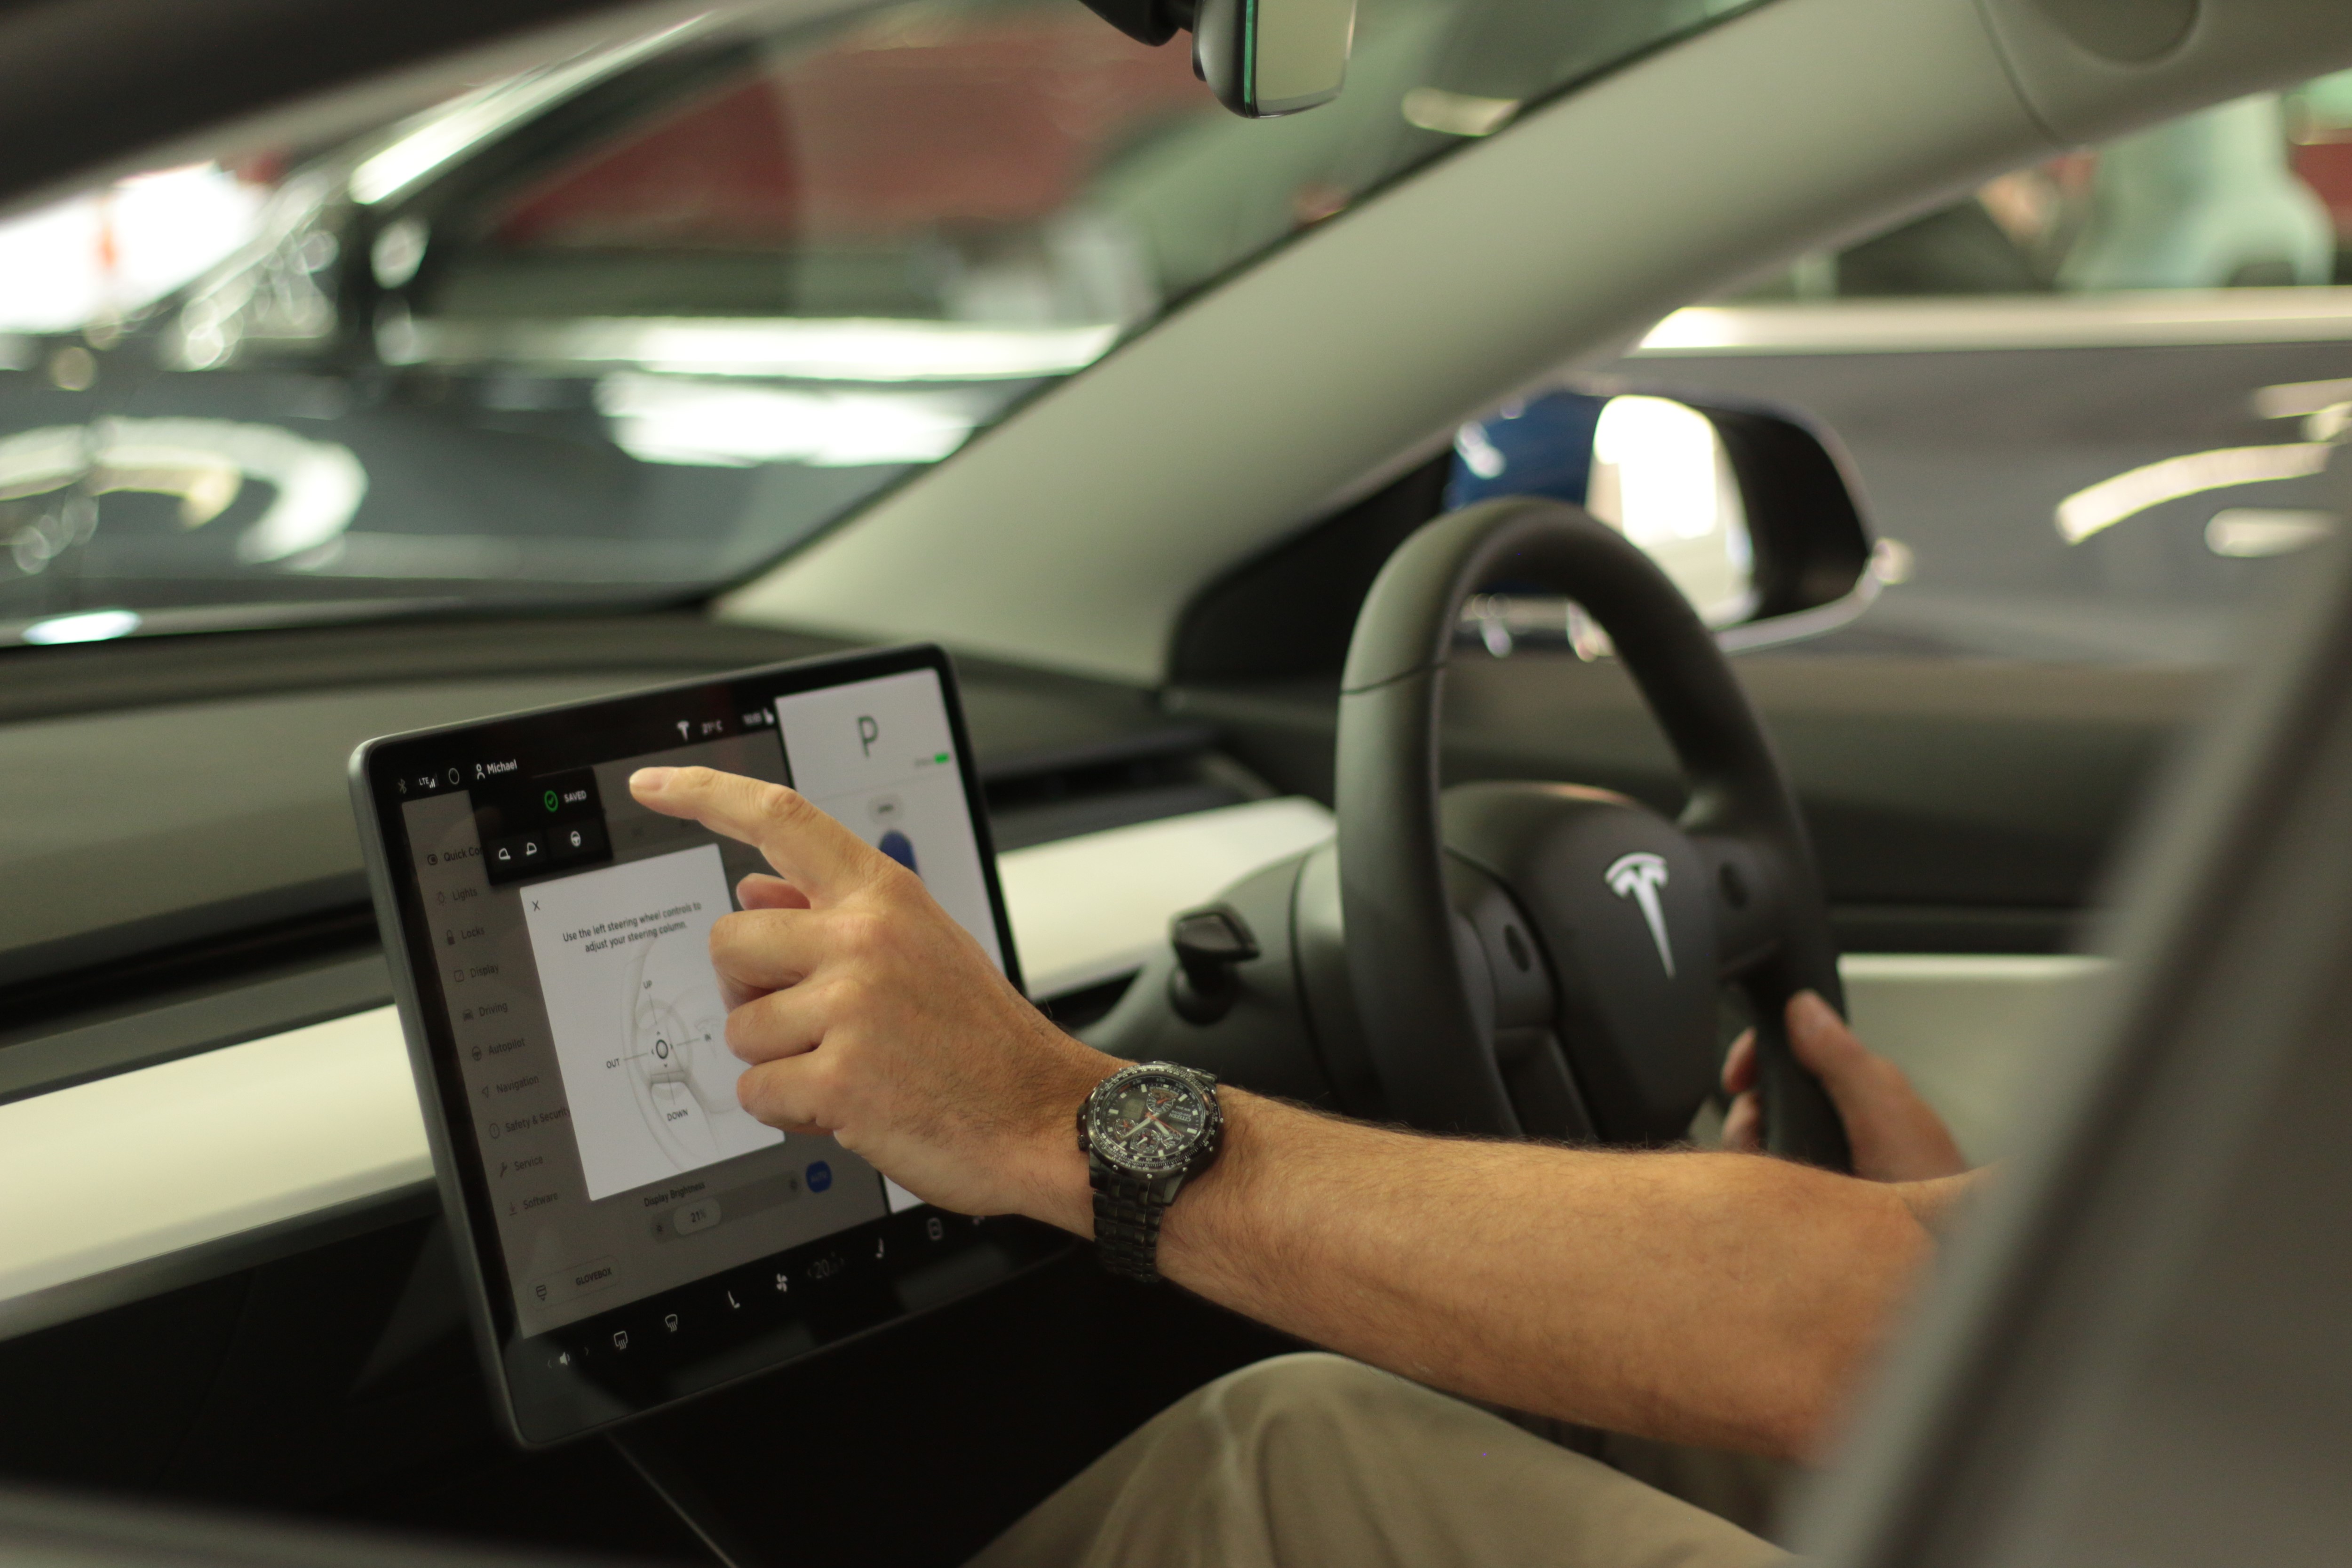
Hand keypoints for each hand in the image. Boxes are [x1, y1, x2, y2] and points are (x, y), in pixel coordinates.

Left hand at [628, 766, 1109, 1228]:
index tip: (653, 785)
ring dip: (778, 1058)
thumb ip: (832, 913)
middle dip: (748, 987)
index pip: (779, 819)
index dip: (704, 794)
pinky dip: (790, 1110)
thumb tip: (753, 889)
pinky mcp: (838, 1079)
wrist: (1042, 1114)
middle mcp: (864, 938)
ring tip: (846, 1063)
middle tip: (806, 1016)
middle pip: (730, 940)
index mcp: (884, 895)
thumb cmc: (981, 1037)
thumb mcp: (921, 946)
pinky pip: (757, 1091)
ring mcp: (850, 1007)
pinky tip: (846, 1103)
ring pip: (740, 1027)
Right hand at [1722, 991, 1967, 1182]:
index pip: (1796, 1046)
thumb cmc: (1935, 1195)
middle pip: (1773, 1095)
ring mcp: (1837, 1156)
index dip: (1759, 1054)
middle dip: (1750, 1116)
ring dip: (1757, 1153)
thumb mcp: (1884, 1117)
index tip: (1737, 1078)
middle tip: (1760, 1139)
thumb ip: (1844, 1061)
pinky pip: (1779, 1175)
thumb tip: (1804, 1007)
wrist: (1945, 1264)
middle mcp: (1849, 1117)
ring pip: (1769, 1137)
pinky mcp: (1827, 1193)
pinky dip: (1769, 1182)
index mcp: (1865, 1087)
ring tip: (1777, 1179)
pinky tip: (1782, 1199)